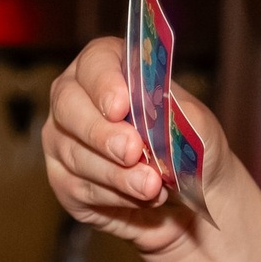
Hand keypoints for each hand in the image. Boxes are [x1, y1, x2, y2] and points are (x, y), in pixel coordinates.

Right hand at [43, 36, 224, 254]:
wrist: (192, 196)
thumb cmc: (189, 148)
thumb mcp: (197, 125)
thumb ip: (179, 113)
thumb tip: (160, 110)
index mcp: (110, 69)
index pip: (94, 63)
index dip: (104, 82)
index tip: (121, 106)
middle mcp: (77, 100)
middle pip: (68, 106)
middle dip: (101, 132)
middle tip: (131, 152)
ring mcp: (63, 141)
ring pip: (74, 154)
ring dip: (115, 174)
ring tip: (150, 186)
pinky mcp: (63, 181)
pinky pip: (78, 188)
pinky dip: (113, 196)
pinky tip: (140, 198)